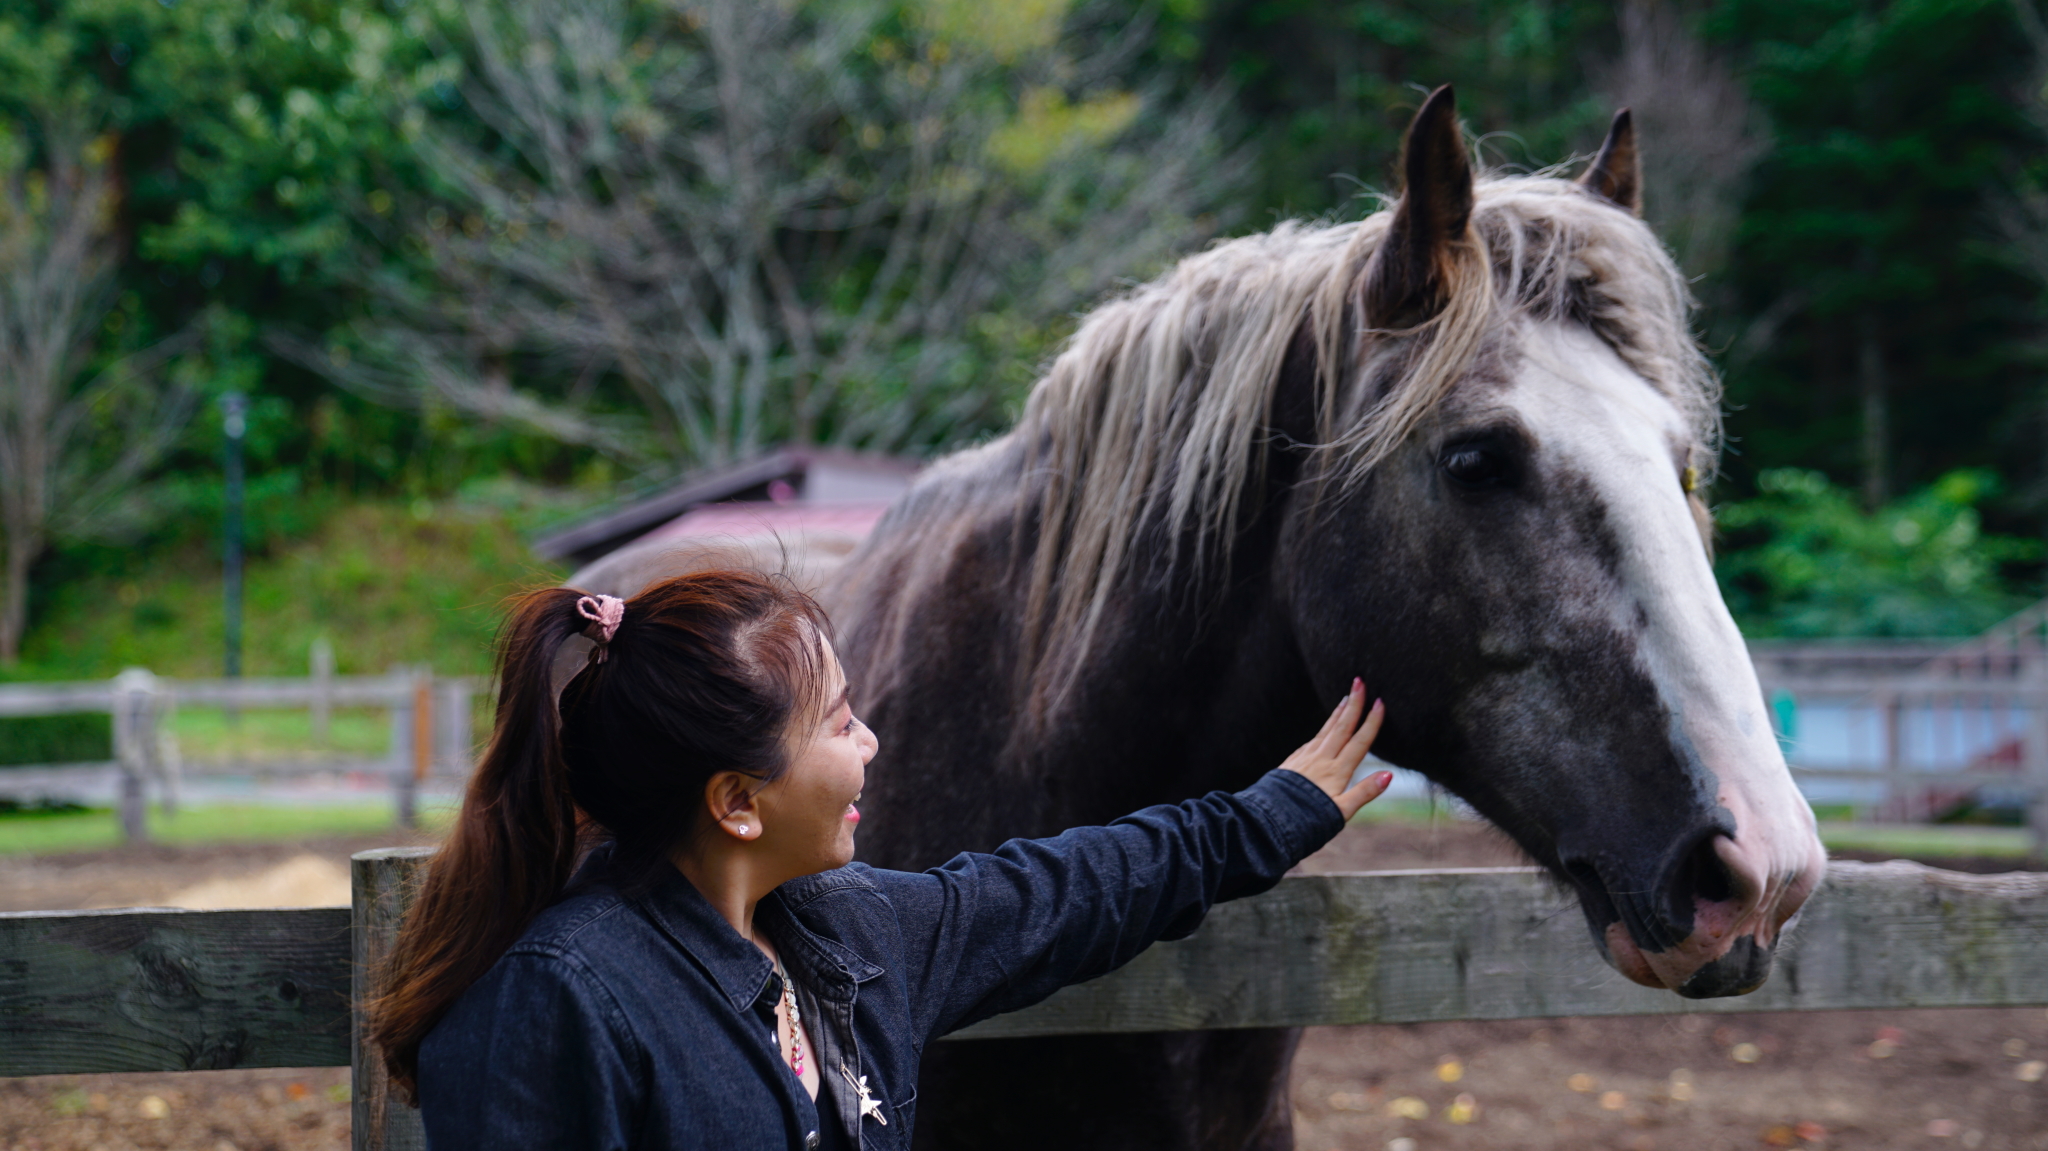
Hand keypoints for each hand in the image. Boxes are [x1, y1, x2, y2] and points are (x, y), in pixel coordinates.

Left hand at [1278, 678, 1390, 820]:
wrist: (1270, 821)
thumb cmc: (1308, 821)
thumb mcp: (1341, 812)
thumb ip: (1365, 793)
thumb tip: (1388, 775)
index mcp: (1337, 772)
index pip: (1359, 742)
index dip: (1371, 722)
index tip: (1380, 702)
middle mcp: (1321, 760)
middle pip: (1341, 727)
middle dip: (1353, 704)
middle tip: (1360, 681)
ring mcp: (1306, 759)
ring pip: (1325, 731)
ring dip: (1338, 713)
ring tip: (1346, 697)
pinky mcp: (1293, 763)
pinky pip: (1312, 740)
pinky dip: (1322, 730)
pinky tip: (1324, 728)